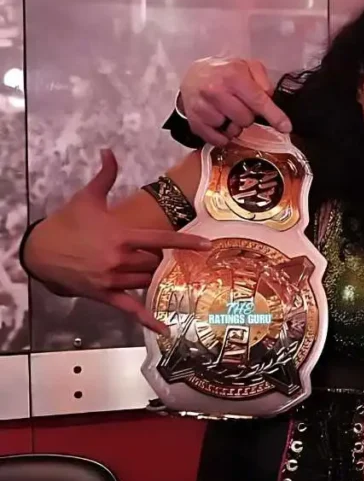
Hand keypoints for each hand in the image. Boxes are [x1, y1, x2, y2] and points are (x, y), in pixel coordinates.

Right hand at [22, 149, 210, 333]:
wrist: (39, 252)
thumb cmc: (66, 224)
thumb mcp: (87, 198)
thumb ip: (105, 175)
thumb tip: (109, 151)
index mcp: (121, 235)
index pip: (161, 239)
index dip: (186, 242)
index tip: (208, 244)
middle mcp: (120, 259)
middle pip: (157, 261)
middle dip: (165, 258)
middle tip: (172, 255)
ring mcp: (112, 279)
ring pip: (147, 280)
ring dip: (157, 277)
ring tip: (168, 274)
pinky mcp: (104, 295)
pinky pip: (130, 309)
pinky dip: (148, 320)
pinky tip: (165, 329)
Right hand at [180, 56, 291, 145]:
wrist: (192, 76)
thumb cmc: (225, 72)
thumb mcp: (246, 66)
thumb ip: (262, 79)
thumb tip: (269, 97)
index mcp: (233, 76)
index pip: (258, 101)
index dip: (274, 116)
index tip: (286, 127)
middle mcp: (216, 91)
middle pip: (246, 120)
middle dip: (248, 116)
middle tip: (240, 106)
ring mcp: (203, 108)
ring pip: (232, 131)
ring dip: (234, 125)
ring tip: (228, 113)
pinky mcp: (195, 122)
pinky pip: (217, 140)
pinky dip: (223, 136)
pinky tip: (220, 123)